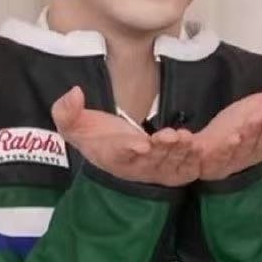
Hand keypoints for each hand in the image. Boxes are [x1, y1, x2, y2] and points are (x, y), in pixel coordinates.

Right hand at [51, 85, 199, 187]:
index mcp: (109, 155)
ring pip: (166, 163)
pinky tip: (196, 144)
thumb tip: (74, 92)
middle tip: (173, 136)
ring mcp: (149, 168)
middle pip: (148, 160)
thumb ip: (66, 110)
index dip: (130, 149)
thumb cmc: (90, 133)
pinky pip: (178, 167)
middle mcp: (131, 166)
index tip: (141, 144)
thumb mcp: (70, 123)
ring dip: (178, 153)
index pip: (119, 154)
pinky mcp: (164, 167)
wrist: (105, 147)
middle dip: (162, 150)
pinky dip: (188, 158)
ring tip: (187, 138)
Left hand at [194, 78, 261, 180]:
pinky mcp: (210, 162)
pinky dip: (220, 149)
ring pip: (243, 149)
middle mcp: (253, 152)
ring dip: (249, 135)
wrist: (203, 148)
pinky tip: (226, 139)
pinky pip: (214, 157)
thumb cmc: (238, 126)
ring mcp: (232, 159)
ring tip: (252, 121)